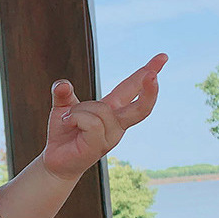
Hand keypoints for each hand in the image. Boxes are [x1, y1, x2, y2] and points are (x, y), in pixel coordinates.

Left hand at [41, 54, 167, 181]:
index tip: (163, 57)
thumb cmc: (64, 133)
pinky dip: (73, 118)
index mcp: (112, 110)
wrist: (56, 160)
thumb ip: (63, 93)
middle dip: (149, 90)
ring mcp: (111, 136)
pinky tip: (67, 125)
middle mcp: (117, 123)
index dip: (147, 72)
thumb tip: (62, 83)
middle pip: (141, 106)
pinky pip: (91, 122)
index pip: (132, 88)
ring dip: (78, 110)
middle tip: (153, 75)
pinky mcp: (101, 145)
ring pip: (100, 110)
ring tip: (68, 120)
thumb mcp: (63, 106)